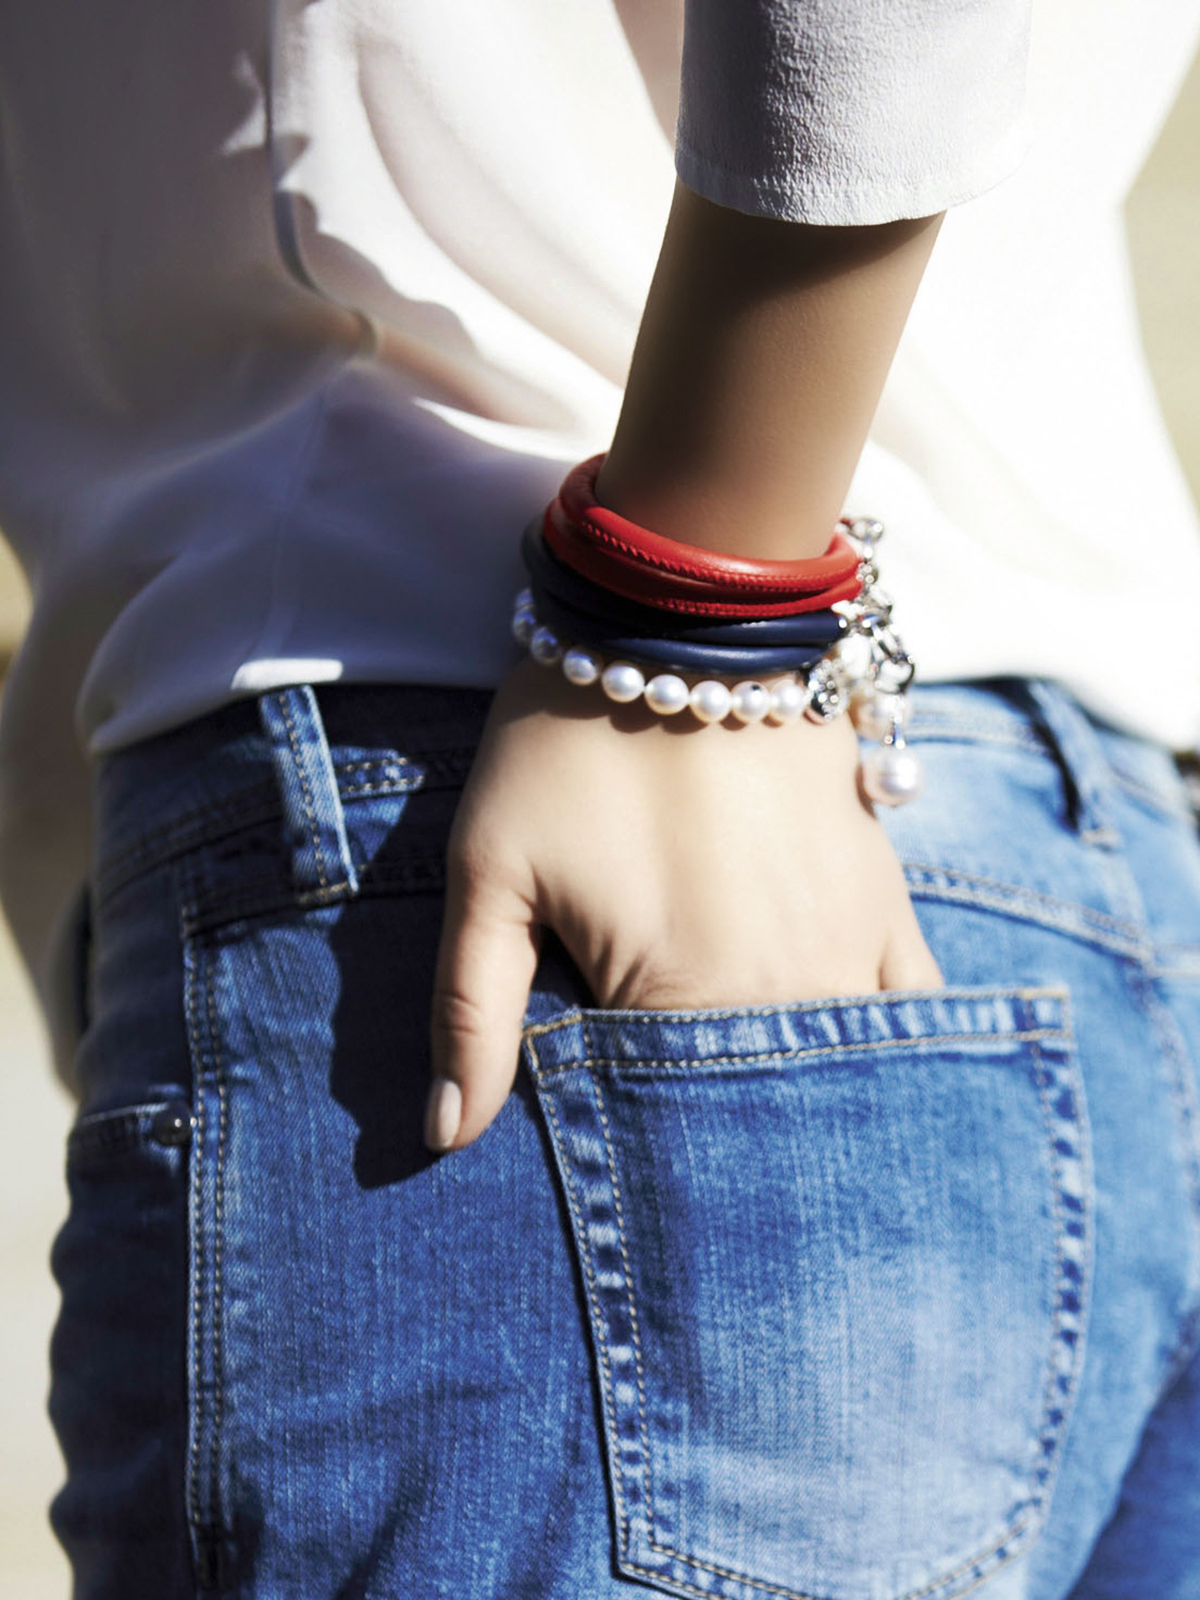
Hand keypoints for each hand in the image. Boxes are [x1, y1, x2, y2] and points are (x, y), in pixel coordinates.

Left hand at [424, 657, 941, 1149]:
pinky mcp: (887, 902)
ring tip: (761, 1150)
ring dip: (799, 1120)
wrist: (683, 615)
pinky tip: (852, 1085)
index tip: (616, 1201)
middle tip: (689, 1195)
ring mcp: (850, 949)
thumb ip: (470, 1012)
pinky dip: (885, 1060)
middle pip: (760, 1125)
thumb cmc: (565, 742)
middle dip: (721, 1165)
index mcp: (680, 997)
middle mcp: (784, 991)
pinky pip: (913, 1014)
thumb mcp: (487, 868)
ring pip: (839, 1084)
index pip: (668, 1144)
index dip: (636, 1178)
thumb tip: (449, 1137)